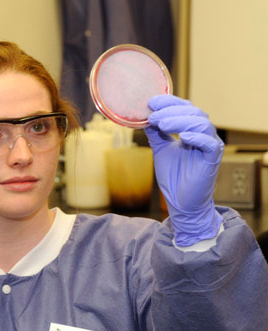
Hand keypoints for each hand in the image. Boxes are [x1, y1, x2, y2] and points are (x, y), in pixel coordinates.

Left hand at [145, 95, 223, 245]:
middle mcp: (203, 134)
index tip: (151, 102)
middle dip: (171, 111)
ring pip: (201, 123)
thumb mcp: (160, 150)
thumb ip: (155, 134)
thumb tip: (144, 117)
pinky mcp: (213, 158)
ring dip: (180, 121)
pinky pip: (209, 143)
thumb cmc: (173, 177)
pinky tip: (183, 137)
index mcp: (192, 130)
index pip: (184, 108)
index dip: (169, 102)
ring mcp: (210, 146)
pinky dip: (196, 137)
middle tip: (153, 115)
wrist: (180, 202)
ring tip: (162, 124)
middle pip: (193, 112)